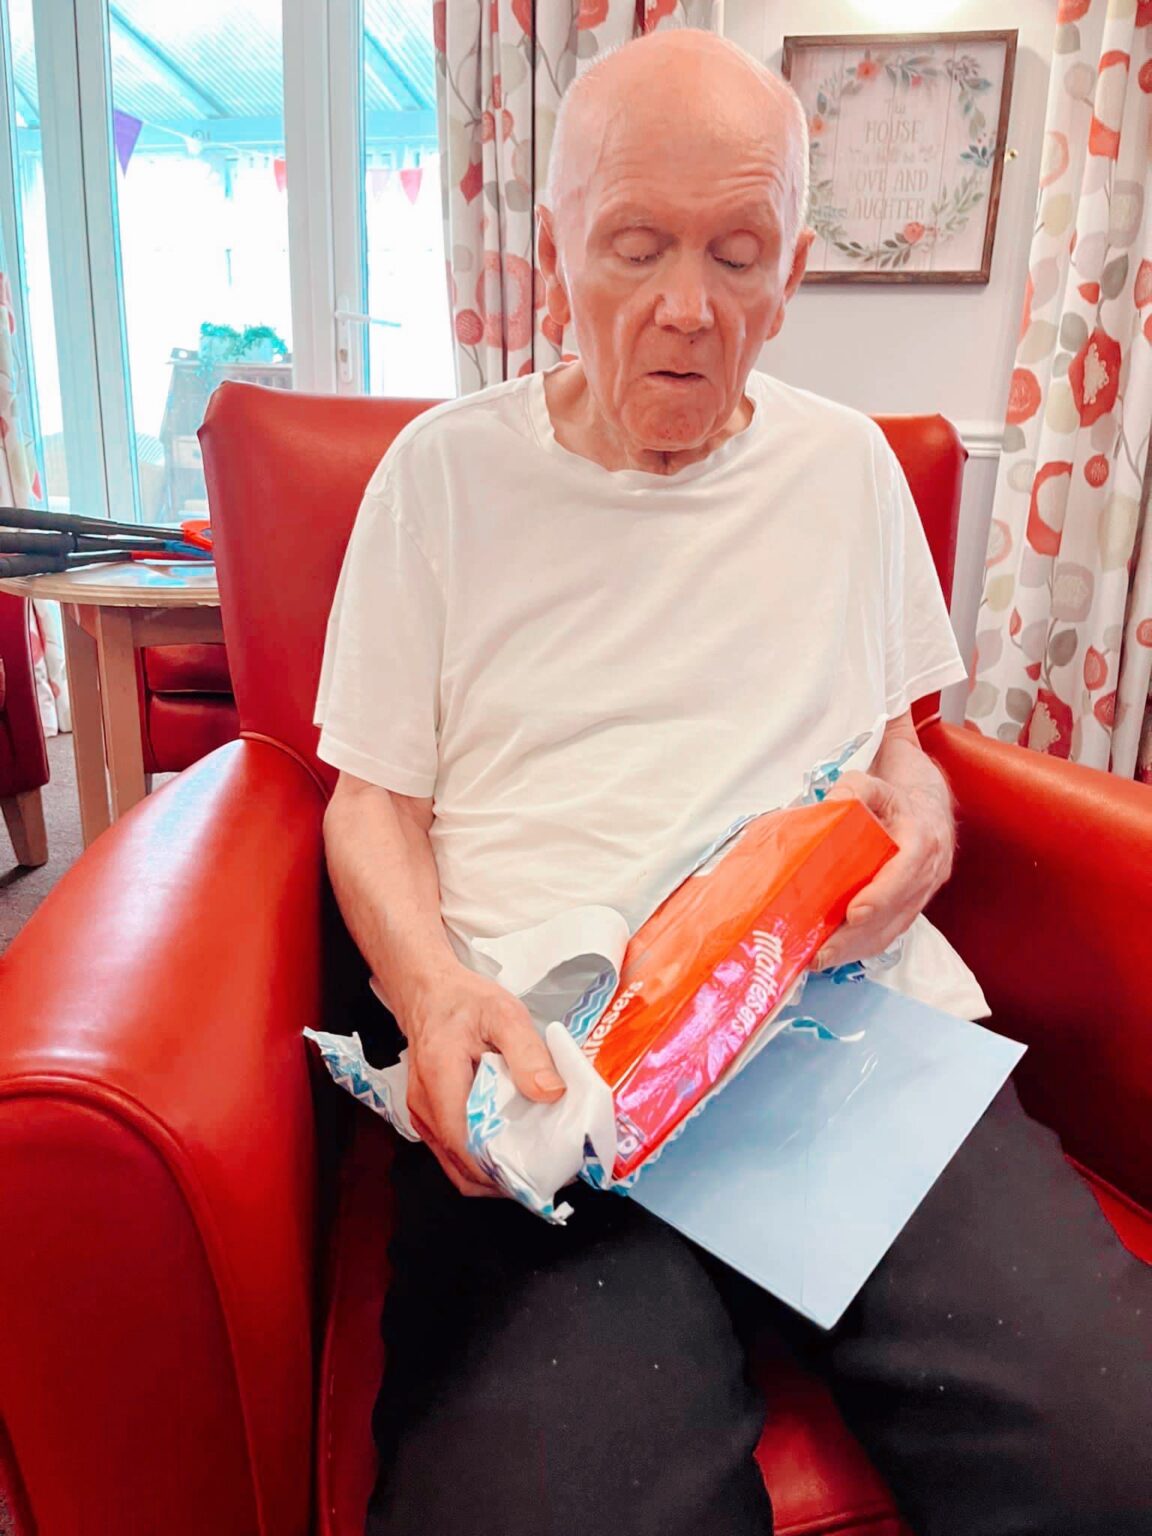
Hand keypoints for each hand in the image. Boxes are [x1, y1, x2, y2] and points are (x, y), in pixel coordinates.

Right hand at [393, 963, 565, 1196]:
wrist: (427, 991)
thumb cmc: (463, 1001)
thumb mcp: (504, 1014)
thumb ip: (528, 1053)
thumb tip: (551, 1093)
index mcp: (440, 1080)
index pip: (465, 1144)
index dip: (501, 1169)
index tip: (538, 1174)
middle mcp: (424, 1106)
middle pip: (460, 1165)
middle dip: (502, 1179)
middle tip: (543, 1175)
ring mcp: (423, 1115)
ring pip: (455, 1164)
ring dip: (492, 1173)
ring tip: (531, 1166)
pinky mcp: (429, 1117)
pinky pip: (453, 1151)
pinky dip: (481, 1160)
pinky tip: (509, 1149)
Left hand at [814, 770, 954, 971]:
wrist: (925, 811)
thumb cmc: (894, 799)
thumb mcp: (874, 784)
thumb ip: (853, 789)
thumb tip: (830, 805)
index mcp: (922, 841)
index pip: (906, 873)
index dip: (882, 896)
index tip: (854, 913)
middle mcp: (927, 874)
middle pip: (895, 913)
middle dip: (858, 936)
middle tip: (822, 951)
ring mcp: (921, 896)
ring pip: (892, 930)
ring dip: (856, 949)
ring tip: (820, 959)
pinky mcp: (909, 909)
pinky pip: (889, 934)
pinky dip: (861, 947)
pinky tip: (834, 954)